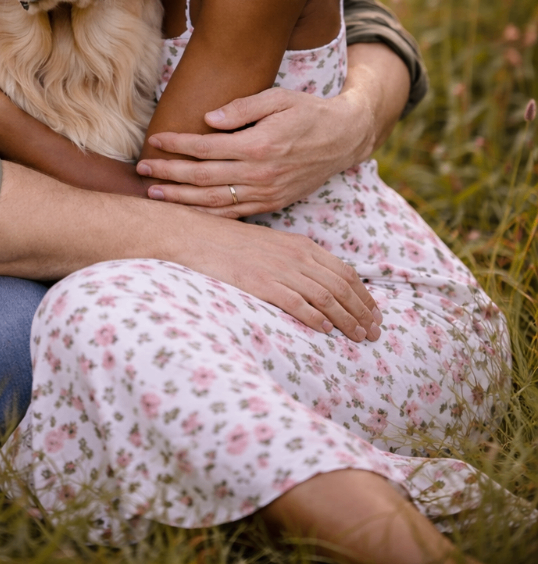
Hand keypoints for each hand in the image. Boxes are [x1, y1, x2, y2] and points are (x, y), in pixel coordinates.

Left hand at [137, 83, 375, 216]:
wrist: (344, 139)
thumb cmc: (307, 112)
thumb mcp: (278, 98)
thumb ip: (242, 107)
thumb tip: (207, 118)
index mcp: (259, 145)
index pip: (206, 148)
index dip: (177, 144)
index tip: (155, 140)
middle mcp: (261, 174)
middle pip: (203, 177)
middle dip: (169, 173)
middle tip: (141, 168)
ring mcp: (266, 193)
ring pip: (215, 202)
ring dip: (181, 199)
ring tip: (154, 193)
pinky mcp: (272, 204)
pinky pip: (234, 215)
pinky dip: (208, 216)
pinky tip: (187, 212)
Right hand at [198, 219, 383, 341]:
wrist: (197, 236)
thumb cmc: (232, 244)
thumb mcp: (273, 245)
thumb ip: (296, 260)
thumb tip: (319, 284)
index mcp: (302, 245)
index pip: (345, 272)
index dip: (365, 296)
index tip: (375, 314)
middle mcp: (296, 256)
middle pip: (342, 287)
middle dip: (363, 312)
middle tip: (375, 333)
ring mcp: (280, 269)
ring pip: (326, 297)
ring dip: (346, 319)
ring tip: (358, 337)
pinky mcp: (262, 283)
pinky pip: (297, 303)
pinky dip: (315, 318)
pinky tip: (326, 331)